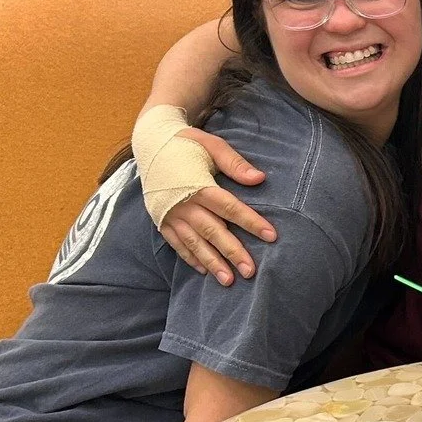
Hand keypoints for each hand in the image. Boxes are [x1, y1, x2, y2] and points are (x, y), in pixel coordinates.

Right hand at [159, 129, 274, 284]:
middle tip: (251, 272)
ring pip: (194, 242)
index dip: (251, 222)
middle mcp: (183, 203)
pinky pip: (176, 243)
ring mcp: (170, 214)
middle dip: (232, 253)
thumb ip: (234, 163)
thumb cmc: (187, 143)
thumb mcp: (211, 145)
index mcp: (198, 185)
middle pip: (213, 231)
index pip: (230, 207)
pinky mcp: (160, 219)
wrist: (150, 141)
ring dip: (212, 262)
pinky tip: (205, 270)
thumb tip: (259, 178)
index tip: (272, 236)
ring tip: (229, 280)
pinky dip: (190, 257)